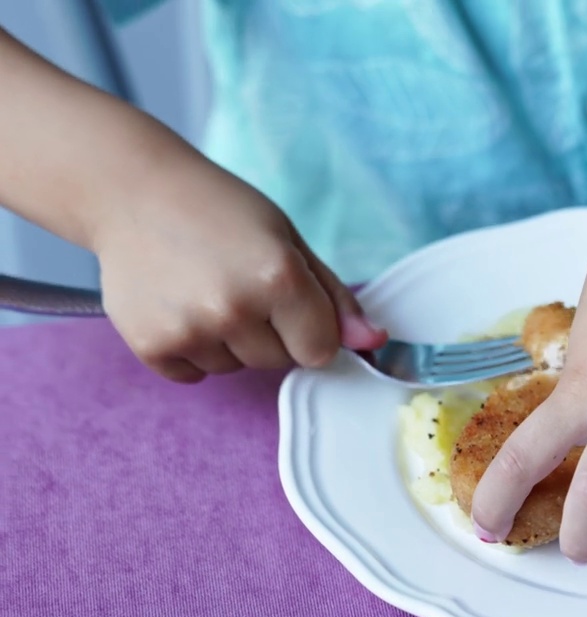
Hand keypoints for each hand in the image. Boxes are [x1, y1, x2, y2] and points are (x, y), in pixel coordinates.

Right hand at [94, 159, 386, 382]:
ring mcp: (189, 329)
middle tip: (237, 283)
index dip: (310, 328)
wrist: (132, 191)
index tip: (290, 302)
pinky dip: (190, 349)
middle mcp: (234, 308)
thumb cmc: (219, 210)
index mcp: (279, 277)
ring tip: (203, 287)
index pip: (320, 350)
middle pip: (278, 362)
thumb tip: (373, 343)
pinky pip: (193, 374)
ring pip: (234, 367)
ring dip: (228, 340)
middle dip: (269, 332)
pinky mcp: (152, 345)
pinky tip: (178, 303)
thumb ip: (334, 298)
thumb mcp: (288, 241)